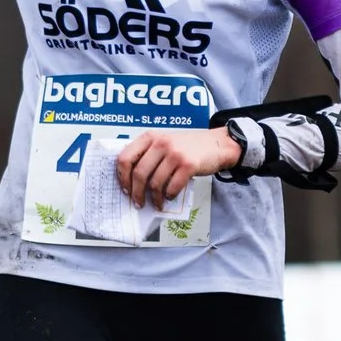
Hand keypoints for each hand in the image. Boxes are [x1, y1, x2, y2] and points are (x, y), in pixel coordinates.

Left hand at [116, 127, 239, 205]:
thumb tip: (131, 179)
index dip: (123, 177)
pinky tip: (170, 196)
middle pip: (139, 173)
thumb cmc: (189, 146)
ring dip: (155, 198)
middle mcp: (161, 143)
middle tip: (138, 202)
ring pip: (155, 183)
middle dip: (137, 193)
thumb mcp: (165, 141)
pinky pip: (172, 187)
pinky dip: (170, 195)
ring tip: (157, 203)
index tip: (125, 189)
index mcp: (150, 137)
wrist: (217, 144)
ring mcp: (175, 154)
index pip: (125, 157)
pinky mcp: (188, 165)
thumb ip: (148, 153)